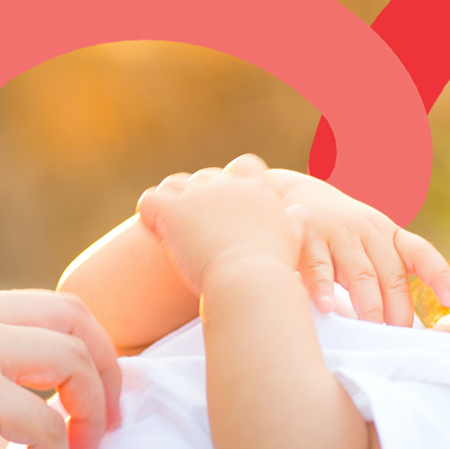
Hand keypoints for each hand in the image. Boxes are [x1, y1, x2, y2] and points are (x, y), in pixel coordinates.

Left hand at [137, 160, 300, 294]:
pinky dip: (150, 217)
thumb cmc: (274, 270)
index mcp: (258, 189)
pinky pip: (149, 201)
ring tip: (175, 237)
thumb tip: (300, 212)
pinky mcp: (174, 210)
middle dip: (197, 201)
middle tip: (198, 234)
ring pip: (172, 186)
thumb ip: (294, 223)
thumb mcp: (293, 241)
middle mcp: (227, 185)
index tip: (226, 211)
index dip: (230, 184)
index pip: (243, 166)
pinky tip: (159, 237)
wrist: (252, 281)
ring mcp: (198, 194)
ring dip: (170, 207)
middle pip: (202, 178)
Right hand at [261, 162, 449, 325]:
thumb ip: (388, 275)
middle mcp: (368, 232)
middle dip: (397, 307)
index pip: (420, 253)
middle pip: (390, 273)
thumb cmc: (340, 235)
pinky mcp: (306, 237)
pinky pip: (317, 265)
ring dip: (367, 302)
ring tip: (371, 326)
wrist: (291, 195)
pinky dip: (322, 286)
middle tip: (399, 336)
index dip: (438, 275)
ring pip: (359, 273)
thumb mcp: (370, 244)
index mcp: (389, 235)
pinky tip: (325, 307)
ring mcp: (337, 233)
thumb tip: (405, 327)